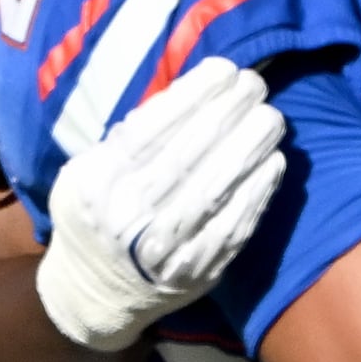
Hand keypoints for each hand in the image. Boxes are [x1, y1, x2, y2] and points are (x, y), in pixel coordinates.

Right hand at [36, 57, 291, 351]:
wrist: (97, 292)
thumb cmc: (97, 215)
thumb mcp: (87, 170)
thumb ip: (127, 138)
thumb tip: (190, 94)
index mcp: (97, 181)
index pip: (151, 128)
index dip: (194, 94)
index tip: (224, 69)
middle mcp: (129, 215)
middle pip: (190, 154)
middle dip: (229, 112)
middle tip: (256, 86)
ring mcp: (165, 249)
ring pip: (217, 188)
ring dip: (251, 147)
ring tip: (271, 118)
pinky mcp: (197, 271)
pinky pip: (235, 226)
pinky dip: (258, 191)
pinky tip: (273, 163)